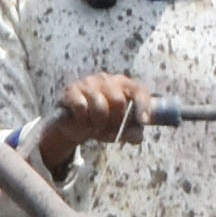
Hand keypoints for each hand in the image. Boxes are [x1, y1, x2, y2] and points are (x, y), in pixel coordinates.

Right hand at [34, 73, 149, 174]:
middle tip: (110, 127)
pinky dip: (83, 120)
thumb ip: (132, 133)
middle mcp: (107, 79)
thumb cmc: (102, 121)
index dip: (143, 105)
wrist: (74, 123)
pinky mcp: (72, 89)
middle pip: (118, 101)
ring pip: (99, 106)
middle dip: (116, 121)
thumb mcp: (119, 130)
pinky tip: (83, 122)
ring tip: (96, 127)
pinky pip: (81, 106)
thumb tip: (137, 137)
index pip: (138, 90)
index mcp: (123, 85)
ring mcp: (88, 82)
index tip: (143, 121)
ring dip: (98, 124)